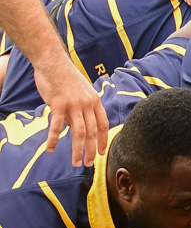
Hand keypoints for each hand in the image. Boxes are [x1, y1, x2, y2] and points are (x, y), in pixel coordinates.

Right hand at [35, 52, 106, 167]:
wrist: (53, 62)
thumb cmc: (66, 78)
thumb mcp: (82, 92)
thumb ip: (82, 109)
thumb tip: (76, 127)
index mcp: (95, 101)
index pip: (103, 125)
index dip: (103, 140)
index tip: (103, 153)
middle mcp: (87, 104)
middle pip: (92, 132)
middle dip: (92, 151)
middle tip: (89, 164)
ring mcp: (73, 104)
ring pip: (78, 133)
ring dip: (77, 150)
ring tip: (76, 163)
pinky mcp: (58, 104)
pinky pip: (56, 126)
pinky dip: (53, 139)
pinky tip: (50, 149)